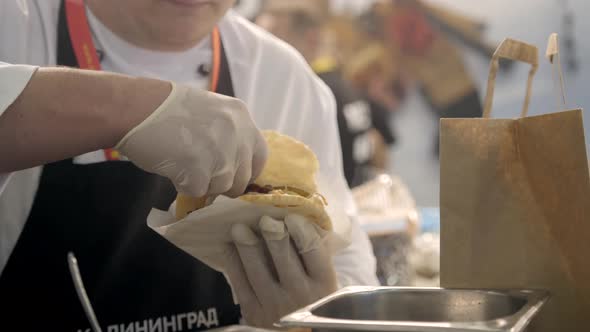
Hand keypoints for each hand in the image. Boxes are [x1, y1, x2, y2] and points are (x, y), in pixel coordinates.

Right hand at [116, 82, 267, 196]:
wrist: (136, 108)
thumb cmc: (167, 109)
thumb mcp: (211, 112)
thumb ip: (229, 135)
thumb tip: (233, 166)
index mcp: (242, 117)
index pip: (260, 155)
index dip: (246, 169)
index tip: (232, 174)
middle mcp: (237, 134)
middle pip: (242, 177)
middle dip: (223, 182)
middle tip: (201, 172)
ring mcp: (220, 153)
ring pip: (221, 187)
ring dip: (202, 183)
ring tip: (182, 163)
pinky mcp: (200, 170)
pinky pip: (198, 192)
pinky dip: (183, 186)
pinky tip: (172, 167)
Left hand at [224, 215, 337, 327]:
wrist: (299, 330)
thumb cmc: (312, 294)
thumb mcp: (321, 276)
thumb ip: (313, 251)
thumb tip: (296, 212)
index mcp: (324, 283)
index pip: (312, 251)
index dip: (301, 230)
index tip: (291, 216)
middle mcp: (301, 296)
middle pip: (284, 258)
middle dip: (273, 235)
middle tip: (265, 219)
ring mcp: (276, 306)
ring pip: (258, 270)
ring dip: (247, 245)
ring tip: (239, 228)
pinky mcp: (254, 313)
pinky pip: (240, 282)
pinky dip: (233, 261)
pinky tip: (229, 246)